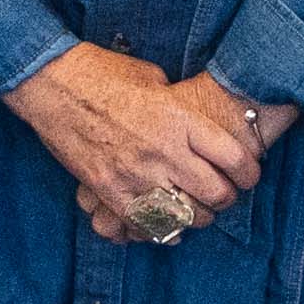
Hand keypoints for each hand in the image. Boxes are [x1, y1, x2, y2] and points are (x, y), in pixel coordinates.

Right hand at [8, 44, 266, 244]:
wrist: (53, 84)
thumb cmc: (105, 73)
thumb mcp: (155, 80)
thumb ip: (180, 110)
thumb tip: (199, 127)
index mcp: (179, 118)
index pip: (234, 159)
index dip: (249, 173)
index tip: (248, 175)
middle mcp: (163, 150)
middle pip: (216, 193)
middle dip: (226, 198)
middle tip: (223, 194)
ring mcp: (135, 174)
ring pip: (185, 216)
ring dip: (197, 217)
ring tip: (196, 209)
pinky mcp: (110, 191)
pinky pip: (146, 225)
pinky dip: (162, 229)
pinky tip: (167, 223)